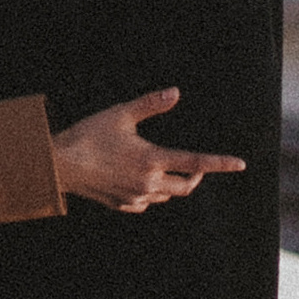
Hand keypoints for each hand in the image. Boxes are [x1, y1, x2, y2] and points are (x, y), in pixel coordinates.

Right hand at [50, 89, 245, 213]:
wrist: (58, 165)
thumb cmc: (88, 135)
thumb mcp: (121, 114)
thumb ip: (151, 104)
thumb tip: (176, 93)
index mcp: (152, 159)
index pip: (196, 162)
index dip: (221, 163)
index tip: (240, 164)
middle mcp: (148, 182)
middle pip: (186, 186)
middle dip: (196, 176)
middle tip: (197, 165)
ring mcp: (135, 197)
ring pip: (166, 196)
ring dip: (172, 184)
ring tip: (164, 167)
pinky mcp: (122, 206)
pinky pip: (146, 202)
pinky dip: (150, 193)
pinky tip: (139, 181)